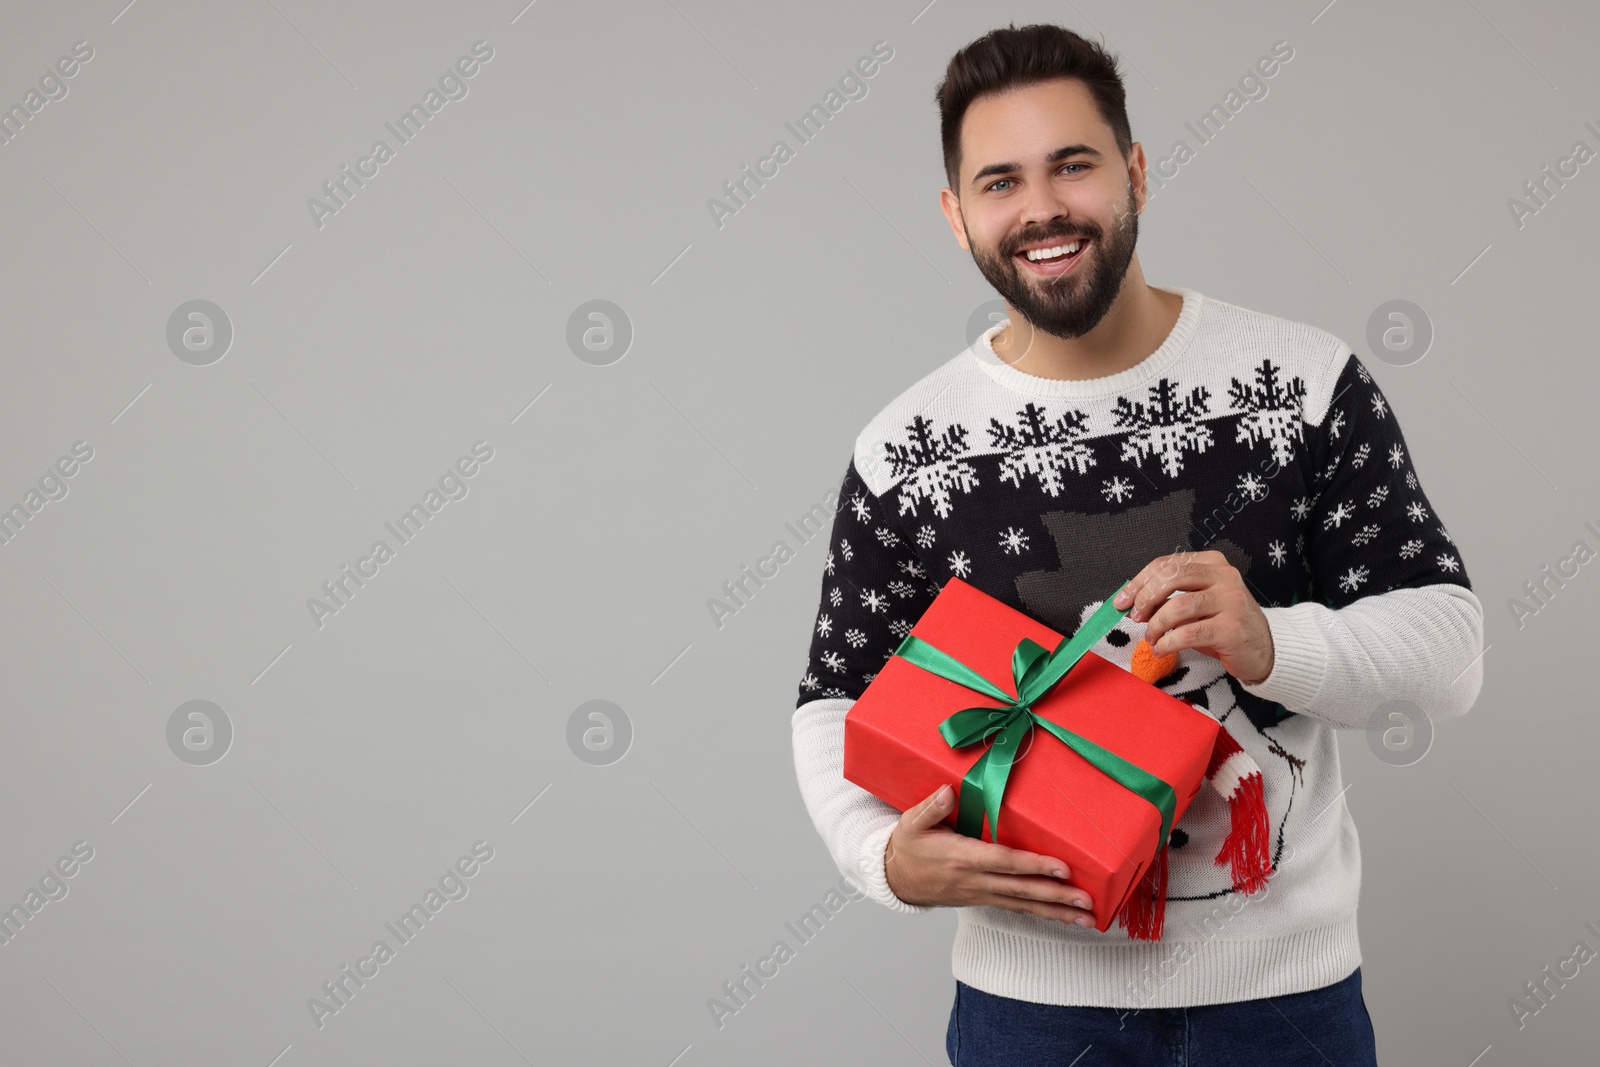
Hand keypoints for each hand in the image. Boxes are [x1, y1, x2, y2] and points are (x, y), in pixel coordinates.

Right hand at [883, 784, 1097, 926]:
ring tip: (1087, 918)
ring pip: (1024, 904)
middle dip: (1056, 896)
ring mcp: (980, 894)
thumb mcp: (911, 822)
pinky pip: (1016, 908)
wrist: (894, 878)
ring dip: (1056, 911)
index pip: (1004, 862)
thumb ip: (931, 807)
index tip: (1062, 868)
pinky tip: (1062, 916)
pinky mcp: (982, 900)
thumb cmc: (907, 846)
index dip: (1034, 865)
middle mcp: (975, 880)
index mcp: (961, 857)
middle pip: (1022, 890)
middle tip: (1087, 901)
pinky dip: (1041, 913)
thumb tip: (948, 792)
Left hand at [1112, 549, 1274, 684]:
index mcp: (1212, 563)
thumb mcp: (1197, 603)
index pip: (1167, 564)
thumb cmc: (1224, 625)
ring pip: (1179, 606)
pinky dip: (1168, 642)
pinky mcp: (1232, 628)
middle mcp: (1224, 577)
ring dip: (1156, 625)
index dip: (1139, 581)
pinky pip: (1188, 633)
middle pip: (1172, 578)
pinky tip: (1162, 649)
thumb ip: (1170, 596)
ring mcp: (1231, 601)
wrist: (1265, 649)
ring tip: (1152, 638)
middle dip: (1145, 598)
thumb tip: (1131, 601)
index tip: (1121, 600)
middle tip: (1135, 617)